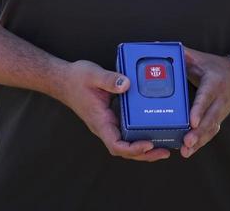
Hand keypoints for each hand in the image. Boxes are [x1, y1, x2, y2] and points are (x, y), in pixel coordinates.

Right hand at [52, 59, 169, 161]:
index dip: (133, 148)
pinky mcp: (111, 118)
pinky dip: (139, 136)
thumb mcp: (93, 75)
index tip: (148, 144)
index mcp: (100, 121)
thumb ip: (110, 80)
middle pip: (124, 150)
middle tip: (165, 151)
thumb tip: (126, 84)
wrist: (64, 80)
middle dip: (144, 154)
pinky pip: (126, 132)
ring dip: (143, 149)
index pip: (116, 144)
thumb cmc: (77, 79)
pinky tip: (153, 131)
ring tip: (164, 147)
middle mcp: (104, 126)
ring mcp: (108, 124)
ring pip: (126, 143)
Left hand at [180, 48, 229, 158]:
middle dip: (198, 132)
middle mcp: (219, 99)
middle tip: (186, 142)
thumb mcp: (200, 58)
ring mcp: (221, 111)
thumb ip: (182, 55)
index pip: (206, 97)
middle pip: (210, 118)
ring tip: (186, 151)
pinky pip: (211, 132)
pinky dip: (201, 142)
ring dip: (199, 141)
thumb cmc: (214, 67)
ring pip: (211, 128)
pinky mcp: (219, 118)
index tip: (191, 121)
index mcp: (214, 83)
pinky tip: (189, 151)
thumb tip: (158, 48)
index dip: (199, 109)